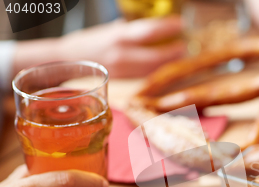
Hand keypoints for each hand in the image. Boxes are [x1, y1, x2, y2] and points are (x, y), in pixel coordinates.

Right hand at [14, 16, 184, 77]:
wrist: (66, 60)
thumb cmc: (88, 41)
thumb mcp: (109, 30)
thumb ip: (130, 30)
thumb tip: (152, 27)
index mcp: (118, 37)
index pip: (149, 31)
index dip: (168, 27)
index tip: (180, 24)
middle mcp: (122, 56)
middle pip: (157, 57)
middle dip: (174, 52)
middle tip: (184, 45)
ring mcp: (123, 73)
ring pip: (153, 71)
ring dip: (169, 64)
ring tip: (178, 56)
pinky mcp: (122, 84)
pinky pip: (145, 79)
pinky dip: (157, 73)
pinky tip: (164, 68)